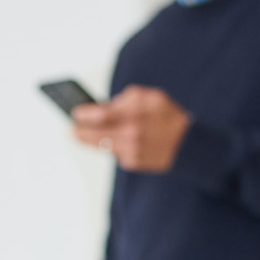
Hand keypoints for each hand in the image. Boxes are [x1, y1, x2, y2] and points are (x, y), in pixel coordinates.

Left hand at [71, 86, 189, 172]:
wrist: (187, 144)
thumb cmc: (167, 116)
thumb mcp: (151, 97)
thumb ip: (126, 99)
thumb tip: (102, 106)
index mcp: (136, 112)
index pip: (101, 115)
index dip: (84, 115)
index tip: (75, 113)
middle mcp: (132, 132)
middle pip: (95, 133)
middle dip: (80, 131)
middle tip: (72, 128)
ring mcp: (131, 149)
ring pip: (100, 144)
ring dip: (88, 140)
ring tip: (79, 135)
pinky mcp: (132, 162)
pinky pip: (113, 152)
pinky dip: (110, 146)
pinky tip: (107, 141)